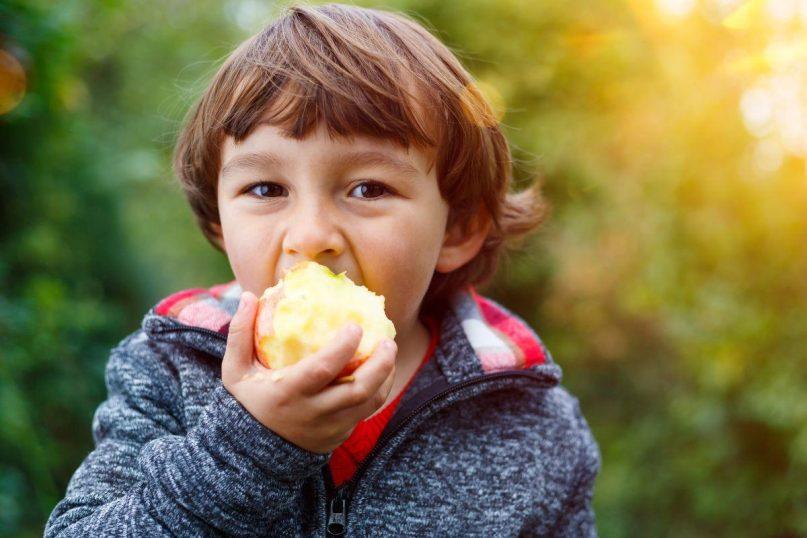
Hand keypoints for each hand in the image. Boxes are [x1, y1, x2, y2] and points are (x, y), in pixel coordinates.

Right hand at [221, 291, 397, 453]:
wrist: (252, 452)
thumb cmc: (247, 401)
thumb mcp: (235, 371)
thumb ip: (240, 334)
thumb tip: (250, 296)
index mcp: (288, 393)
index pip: (322, 369)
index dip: (343, 347)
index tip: (356, 326)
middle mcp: (313, 413)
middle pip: (357, 389)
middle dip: (379, 364)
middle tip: (388, 341)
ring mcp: (330, 427)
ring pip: (369, 402)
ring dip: (385, 376)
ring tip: (390, 351)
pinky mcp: (339, 436)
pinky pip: (366, 412)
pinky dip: (379, 390)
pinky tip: (382, 371)